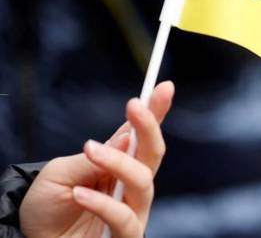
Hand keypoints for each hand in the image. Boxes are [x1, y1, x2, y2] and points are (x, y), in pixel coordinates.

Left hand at [19, 82, 174, 237]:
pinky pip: (126, 219)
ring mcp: (132, 212)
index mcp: (118, 166)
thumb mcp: (59, 173)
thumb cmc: (46, 208)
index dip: (157, 112)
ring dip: (119, 163)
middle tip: (134, 105)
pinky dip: (104, 204)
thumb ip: (92, 159)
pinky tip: (80, 193)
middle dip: (149, 127)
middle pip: (154, 154)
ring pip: (143, 183)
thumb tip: (126, 139)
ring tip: (90, 150)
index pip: (143, 137)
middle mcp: (131, 187)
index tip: (164, 87)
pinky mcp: (126, 236)